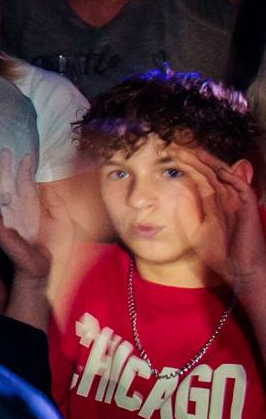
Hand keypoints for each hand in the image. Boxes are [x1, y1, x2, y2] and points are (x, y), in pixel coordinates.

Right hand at [0, 150, 52, 282]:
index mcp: (31, 208)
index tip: (27, 156)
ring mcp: (7, 218)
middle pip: (9, 186)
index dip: (25, 171)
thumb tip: (44, 183)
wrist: (45, 266)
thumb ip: (54, 201)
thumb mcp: (61, 218)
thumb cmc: (53, 245)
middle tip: (4, 152)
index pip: (25, 186)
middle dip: (7, 169)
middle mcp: (17, 210)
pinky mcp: (0, 228)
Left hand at [185, 158, 265, 299]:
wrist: (240, 271)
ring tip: (193, 151)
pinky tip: (219, 171)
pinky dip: (233, 178)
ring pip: (225, 176)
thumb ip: (188, 212)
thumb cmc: (221, 254)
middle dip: (195, 160)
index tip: (171, 156)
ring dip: (209, 163)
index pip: (201, 179)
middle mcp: (227, 199)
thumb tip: (178, 193)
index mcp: (215, 203)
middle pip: (211, 173)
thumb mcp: (196, 231)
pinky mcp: (248, 209)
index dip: (188, 166)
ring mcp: (238, 203)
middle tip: (176, 147)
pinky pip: (242, 188)